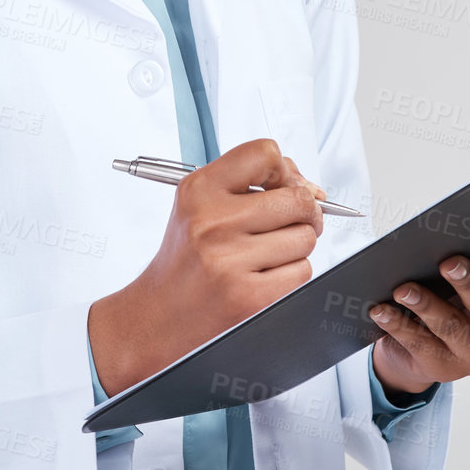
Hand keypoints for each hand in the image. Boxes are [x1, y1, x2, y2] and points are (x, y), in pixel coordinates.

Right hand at [89, 139, 324, 394]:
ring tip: (264, 255)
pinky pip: (302, 271)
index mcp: (199, 191)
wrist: (159, 315)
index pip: (265, 154)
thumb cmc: (187, 258)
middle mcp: (213, 222)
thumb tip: (310, 188)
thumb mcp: (200, 206)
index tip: (284, 187)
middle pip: (298, 199)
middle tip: (285, 225)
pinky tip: (262, 277)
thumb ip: (250, 184)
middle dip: (302, 213)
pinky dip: (291, 275)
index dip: (286, 171)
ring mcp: (231, 261)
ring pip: (305, 238)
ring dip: (295, 247)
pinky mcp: (250, 297)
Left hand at [369, 219, 469, 399]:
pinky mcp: (447, 368)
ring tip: (402, 289)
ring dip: (425, 305)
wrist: (425, 348)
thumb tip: (449, 230)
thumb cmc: (452, 294)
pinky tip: (381, 310)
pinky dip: (398, 324)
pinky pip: (419, 343)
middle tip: (449, 262)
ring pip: (451, 326)